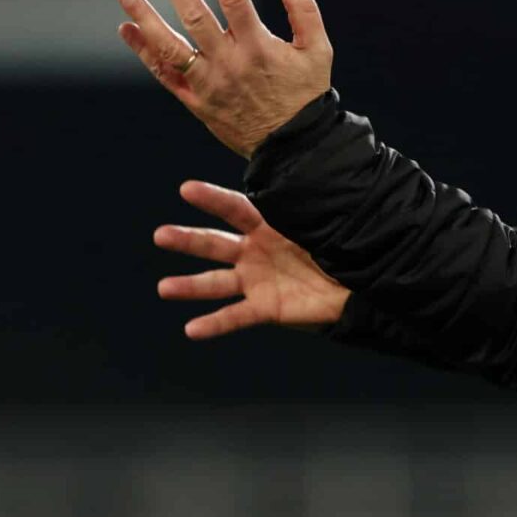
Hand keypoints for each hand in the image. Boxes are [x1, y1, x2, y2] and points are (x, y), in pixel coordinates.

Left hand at [116, 0, 333, 158]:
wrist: (292, 149)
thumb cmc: (305, 95)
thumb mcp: (318, 52)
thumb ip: (305, 12)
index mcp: (259, 47)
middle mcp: (229, 63)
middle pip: (195, 17)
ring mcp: (209, 84)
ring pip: (170, 47)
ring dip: (146, 18)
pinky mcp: (196, 102)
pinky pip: (164, 75)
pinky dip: (144, 52)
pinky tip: (127, 29)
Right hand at [154, 180, 350, 338]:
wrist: (356, 282)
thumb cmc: (336, 244)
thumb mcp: (317, 223)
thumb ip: (295, 213)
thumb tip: (286, 187)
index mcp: (266, 225)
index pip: (234, 209)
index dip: (212, 199)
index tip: (186, 189)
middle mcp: (253, 251)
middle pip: (215, 244)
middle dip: (188, 240)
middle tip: (160, 235)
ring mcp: (255, 280)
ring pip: (216, 282)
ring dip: (190, 286)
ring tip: (164, 288)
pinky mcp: (264, 308)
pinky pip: (235, 316)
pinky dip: (214, 324)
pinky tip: (192, 329)